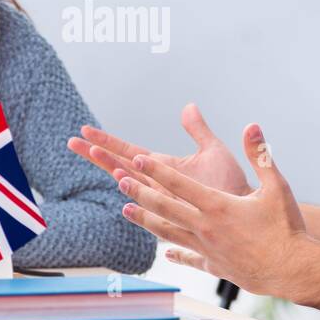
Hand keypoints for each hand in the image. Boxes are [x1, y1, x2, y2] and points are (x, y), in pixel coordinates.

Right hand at [68, 103, 251, 199]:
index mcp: (162, 167)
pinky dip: (136, 190)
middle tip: (72, 142)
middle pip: (120, 165)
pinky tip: (121, 180)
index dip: (107, 141)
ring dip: (112, 168)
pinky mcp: (174, 212)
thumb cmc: (231, 184)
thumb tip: (188, 107)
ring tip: (94, 154)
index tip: (85, 131)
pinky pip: (150, 201)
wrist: (246, 207)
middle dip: (97, 154)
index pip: (128, 151)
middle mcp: (157, 183)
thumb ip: (197, 130)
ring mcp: (163, 198)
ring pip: (130, 182)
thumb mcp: (212, 150)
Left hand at [116, 123, 314, 298]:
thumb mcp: (277, 185)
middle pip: (165, 207)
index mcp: (218, 206)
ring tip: (126, 210)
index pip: (180, 183)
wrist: (293, 270)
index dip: (156, 170)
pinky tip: (166, 252)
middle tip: (118, 180)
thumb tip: (251, 126)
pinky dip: (175, 253)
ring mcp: (208, 249)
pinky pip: (189, 257)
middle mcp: (206, 227)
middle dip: (140, 191)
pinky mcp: (215, 265)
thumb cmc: (287, 228)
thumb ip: (260, 155)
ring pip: (169, 232)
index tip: (136, 159)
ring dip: (145, 220)